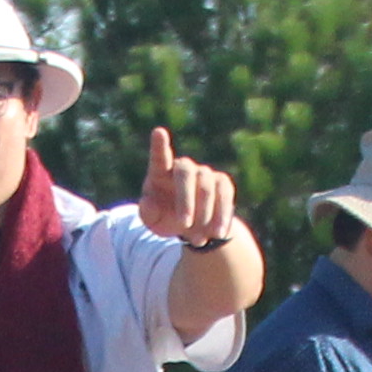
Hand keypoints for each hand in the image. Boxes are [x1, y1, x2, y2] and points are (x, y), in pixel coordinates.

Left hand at [136, 126, 238, 247]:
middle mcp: (184, 167)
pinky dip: (221, 215)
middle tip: (184, 224)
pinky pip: (225, 195)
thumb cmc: (166, 219)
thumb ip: (146, 212)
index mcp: (161, 172)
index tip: (159, 132)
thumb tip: (148, 201)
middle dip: (186, 199)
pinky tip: (218, 233)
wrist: (192, 228)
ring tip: (198, 239)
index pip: (160, 156)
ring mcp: (204, 173)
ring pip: (206, 186)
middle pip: (186, 171)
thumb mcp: (152, 221)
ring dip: (203, 214)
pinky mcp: (223, 184)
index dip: (160, 145)